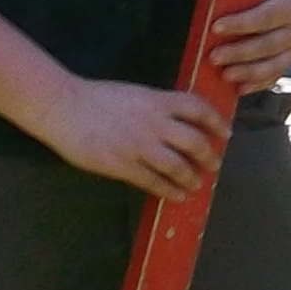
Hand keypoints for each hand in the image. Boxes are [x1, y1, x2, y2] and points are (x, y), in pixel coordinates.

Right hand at [37, 74, 228, 197]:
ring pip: (178, 166)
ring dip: (192, 177)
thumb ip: (157, 107)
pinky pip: (154, 182)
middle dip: (209, 156)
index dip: (216, 121)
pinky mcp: (123, 165)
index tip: (226, 132)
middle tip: (213, 164)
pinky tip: (176, 195)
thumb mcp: (134, 94)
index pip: (197, 108)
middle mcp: (153, 122)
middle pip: (194, 141)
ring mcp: (139, 145)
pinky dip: (169, 190)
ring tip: (196, 183)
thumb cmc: (96, 98)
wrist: (64, 107)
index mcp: (156, 101)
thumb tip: (178, 121)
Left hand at [204, 0, 290, 96]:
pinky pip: (274, 78)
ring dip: (247, 72)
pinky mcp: (290, 64)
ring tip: (224, 76)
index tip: (214, 27)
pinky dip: (256, 85)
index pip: (265, 16)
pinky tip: (238, 89)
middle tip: (213, 57)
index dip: (240, 23)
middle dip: (239, 53)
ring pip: (274, 66)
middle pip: (268, 44)